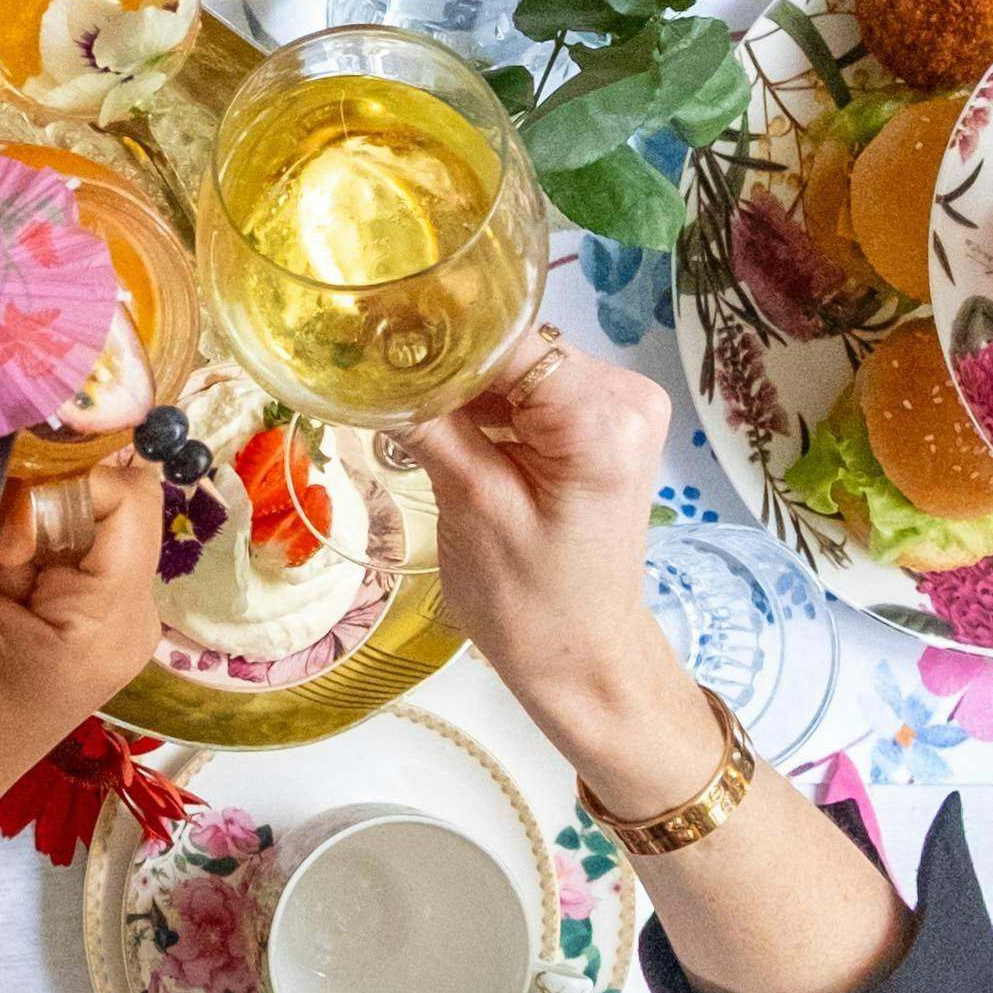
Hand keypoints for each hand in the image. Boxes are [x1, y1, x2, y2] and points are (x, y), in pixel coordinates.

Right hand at [0, 431, 161, 884]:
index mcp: (111, 620)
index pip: (123, 496)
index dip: (59, 469)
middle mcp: (123, 613)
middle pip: (94, 497)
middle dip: (22, 496)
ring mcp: (95, 614)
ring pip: (61, 513)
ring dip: (1, 520)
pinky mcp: (64, 614)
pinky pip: (41, 542)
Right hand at [410, 328, 715, 812]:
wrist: (581, 658)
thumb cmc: (527, 600)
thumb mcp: (469, 505)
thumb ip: (430, 420)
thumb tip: (367, 357)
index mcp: (603, 418)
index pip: (504, 339)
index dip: (434, 334)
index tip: (365, 337)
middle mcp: (626, 395)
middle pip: (513, 345)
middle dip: (445, 361)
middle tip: (376, 381)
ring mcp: (622, 406)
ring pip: (517, 363)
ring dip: (463, 384)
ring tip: (408, 410)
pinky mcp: (604, 421)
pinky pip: (532, 387)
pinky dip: (489, 403)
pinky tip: (449, 427)